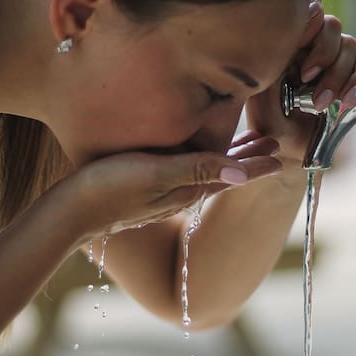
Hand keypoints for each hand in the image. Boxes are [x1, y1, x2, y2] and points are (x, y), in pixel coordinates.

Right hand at [42, 146, 280, 237]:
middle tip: (275, 142)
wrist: (69, 212)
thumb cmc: (108, 188)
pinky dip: (205, 159)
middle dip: (250, 158)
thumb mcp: (153, 173)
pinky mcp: (147, 188)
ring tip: (248, 145)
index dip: (259, 162)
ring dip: (231, 158)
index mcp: (188, 189)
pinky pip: (187, 171)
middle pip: (225, 173)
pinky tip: (198, 153)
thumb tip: (241, 171)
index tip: (286, 153)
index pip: (233, 174)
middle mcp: (181, 193)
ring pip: (208, 172)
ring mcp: (164, 192)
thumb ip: (195, 169)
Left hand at [246, 1, 355, 164]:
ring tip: (345, 103)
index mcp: (292, 47)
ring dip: (355, 77)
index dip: (313, 37)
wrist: (295, 152)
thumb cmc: (274, 128)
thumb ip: (268, 78)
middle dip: (332, 70)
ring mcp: (342, 62)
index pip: (310, 19)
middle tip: (320, 101)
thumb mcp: (262, 107)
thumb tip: (280, 49)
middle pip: (337, 33)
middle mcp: (319, 48)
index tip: (306, 74)